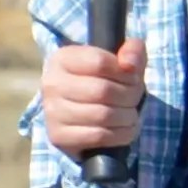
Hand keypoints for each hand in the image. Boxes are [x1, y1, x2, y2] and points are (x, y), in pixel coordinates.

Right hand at [40, 37, 146, 154]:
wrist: (79, 113)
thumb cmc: (104, 81)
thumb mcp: (120, 60)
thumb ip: (132, 51)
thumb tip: (129, 64)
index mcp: (63, 58)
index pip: (100, 62)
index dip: (125, 72)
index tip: (132, 78)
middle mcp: (52, 83)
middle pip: (103, 90)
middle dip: (130, 96)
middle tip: (135, 98)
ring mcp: (52, 112)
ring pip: (103, 115)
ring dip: (128, 116)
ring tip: (131, 113)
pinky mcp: (58, 136)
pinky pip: (99, 136)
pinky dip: (121, 134)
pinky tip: (124, 128)